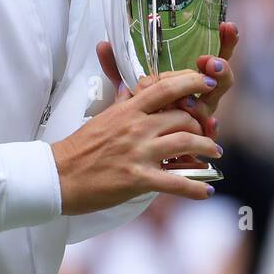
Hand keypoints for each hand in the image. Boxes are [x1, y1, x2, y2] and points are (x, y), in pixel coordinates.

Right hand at [50, 68, 221, 215]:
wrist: (59, 175)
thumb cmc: (80, 147)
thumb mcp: (103, 116)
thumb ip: (122, 101)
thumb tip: (131, 86)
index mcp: (128, 109)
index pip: (166, 88)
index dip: (192, 83)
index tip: (208, 84)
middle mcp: (137, 127)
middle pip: (183, 116)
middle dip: (202, 123)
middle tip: (208, 130)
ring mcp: (138, 152)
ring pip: (186, 143)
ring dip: (206, 148)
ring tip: (214, 153)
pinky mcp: (138, 179)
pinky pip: (176, 182)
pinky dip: (196, 188)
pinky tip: (207, 191)